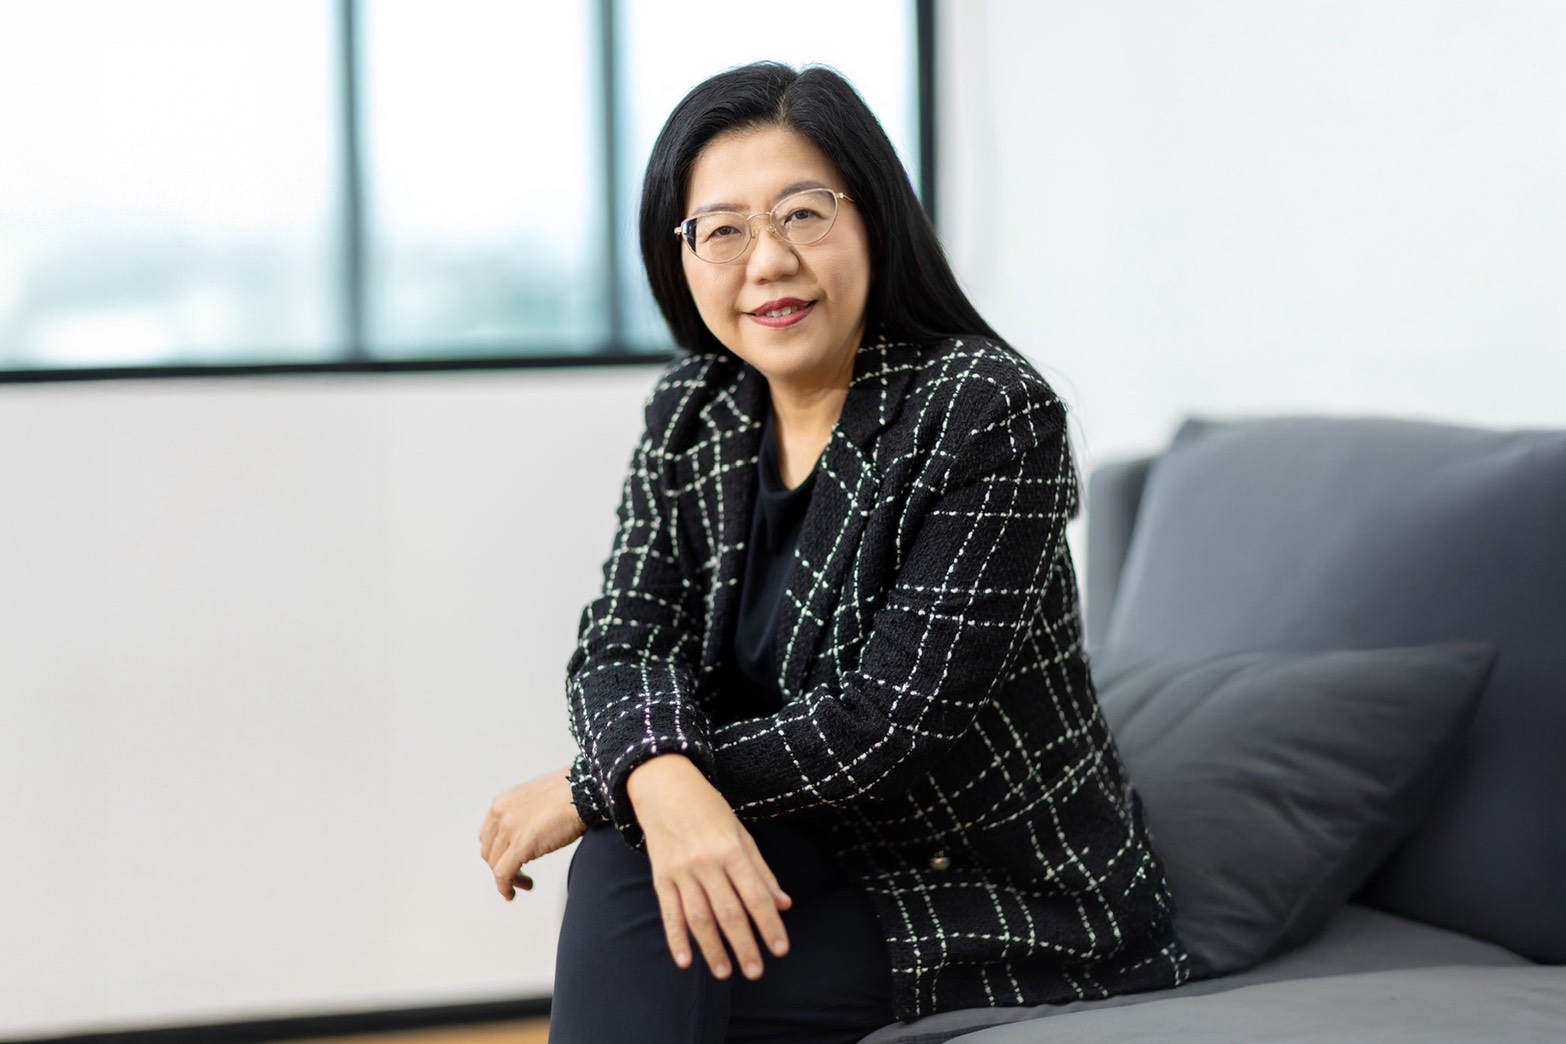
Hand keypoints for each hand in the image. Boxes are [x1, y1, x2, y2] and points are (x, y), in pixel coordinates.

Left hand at [478, 767, 585, 899]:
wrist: (584, 791)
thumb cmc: (572, 791)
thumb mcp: (538, 799)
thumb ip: (526, 814)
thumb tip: (530, 831)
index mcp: (503, 801)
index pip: (489, 834)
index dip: (496, 850)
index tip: (506, 858)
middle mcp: (500, 814)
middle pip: (489, 851)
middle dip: (500, 865)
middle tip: (515, 873)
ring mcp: (508, 830)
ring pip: (495, 865)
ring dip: (506, 878)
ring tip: (523, 882)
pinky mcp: (520, 846)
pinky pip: (503, 875)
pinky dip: (505, 888)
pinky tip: (512, 893)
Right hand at [627, 754, 791, 980]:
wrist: (664, 786)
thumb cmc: (708, 809)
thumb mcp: (741, 833)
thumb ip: (761, 871)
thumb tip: (783, 904)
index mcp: (732, 849)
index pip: (756, 896)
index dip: (769, 925)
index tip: (780, 949)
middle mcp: (706, 862)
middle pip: (729, 912)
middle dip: (744, 945)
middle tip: (755, 972)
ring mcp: (681, 870)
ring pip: (699, 918)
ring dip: (713, 949)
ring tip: (725, 972)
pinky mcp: (660, 876)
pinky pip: (670, 912)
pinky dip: (676, 938)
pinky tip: (685, 961)